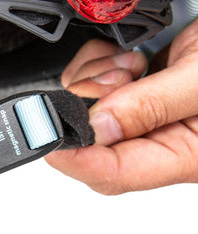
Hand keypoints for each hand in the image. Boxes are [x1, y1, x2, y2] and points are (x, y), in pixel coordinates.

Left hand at [45, 20, 197, 194]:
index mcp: (182, 155)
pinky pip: (94, 89)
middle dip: (89, 112)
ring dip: (95, 84)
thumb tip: (96, 129)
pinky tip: (124, 59)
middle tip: (114, 81)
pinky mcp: (136, 92)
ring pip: (88, 116)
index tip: (50, 141)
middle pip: (94, 148)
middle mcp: (159, 140)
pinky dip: (96, 69)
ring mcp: (144, 116)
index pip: (116, 174)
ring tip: (132, 64)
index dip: (77, 162)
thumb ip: (150, 107)